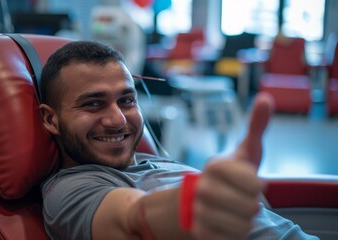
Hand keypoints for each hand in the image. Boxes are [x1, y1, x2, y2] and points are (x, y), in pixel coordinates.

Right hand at [191, 92, 273, 239]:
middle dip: (252, 205)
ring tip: (235, 212)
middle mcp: (201, 186)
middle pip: (249, 206)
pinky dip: (233, 234)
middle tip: (244, 200)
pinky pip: (228, 239)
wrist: (200, 198)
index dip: (257, 185)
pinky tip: (225, 223)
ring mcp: (197, 209)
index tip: (252, 183)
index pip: (253, 182)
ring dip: (244, 221)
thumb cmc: (231, 175)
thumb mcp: (246, 151)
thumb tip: (266, 97)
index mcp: (215, 166)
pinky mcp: (197, 230)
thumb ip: (257, 126)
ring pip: (241, 226)